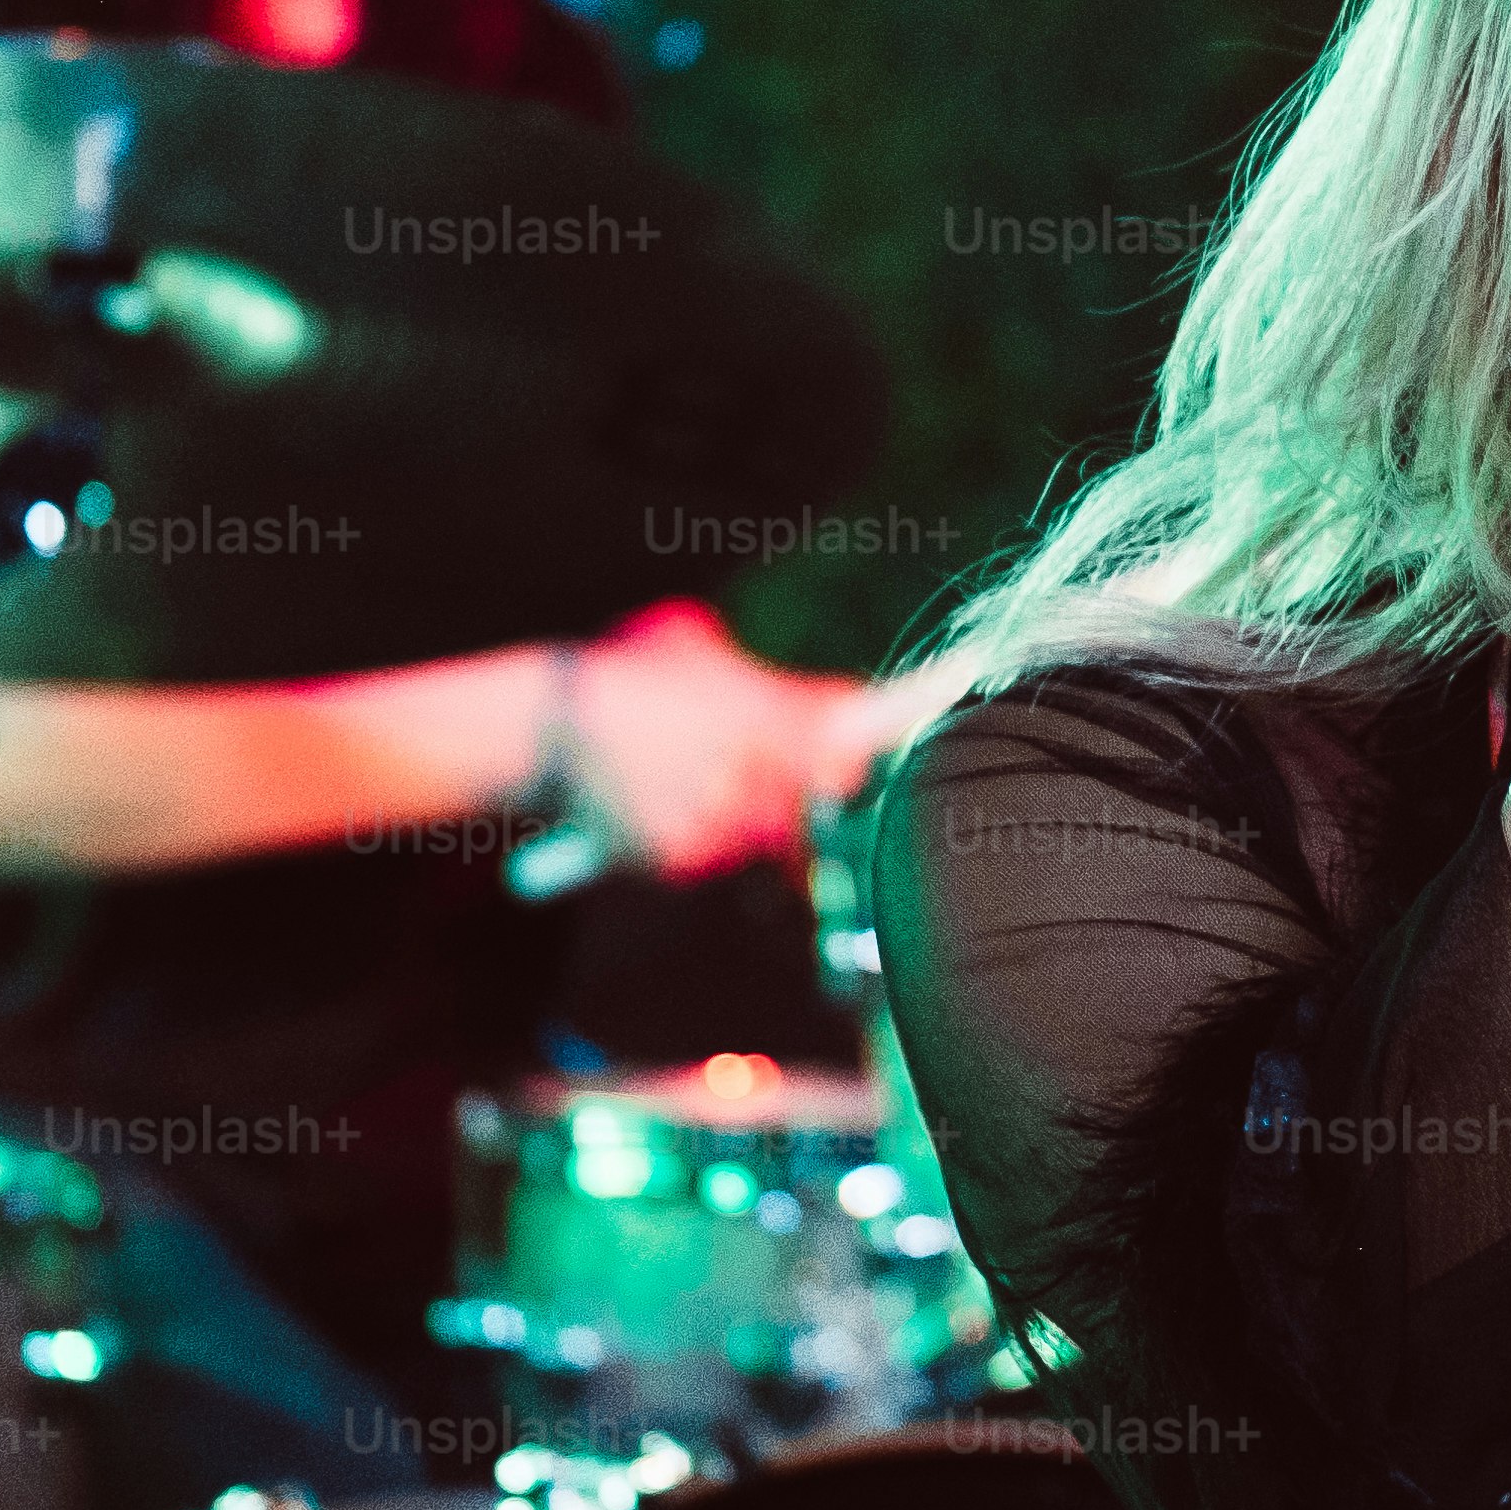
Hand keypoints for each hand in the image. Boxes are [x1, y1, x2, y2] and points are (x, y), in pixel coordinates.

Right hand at [537, 600, 937, 886]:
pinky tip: (655, 798)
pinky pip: (719, 857)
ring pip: (772, 830)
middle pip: (826, 788)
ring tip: (684, 768)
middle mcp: (749, 768)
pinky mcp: (680, 859)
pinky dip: (702, 834)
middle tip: (758, 753)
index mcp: (760, 708)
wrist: (542, 721)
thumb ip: (767, 686)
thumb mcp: (698, 650)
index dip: (921, 698)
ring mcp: (717, 820)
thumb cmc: (623, 674)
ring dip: (751, 807)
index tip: (968, 670)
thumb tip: (826, 707)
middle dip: (817, 778)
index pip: (858, 712)